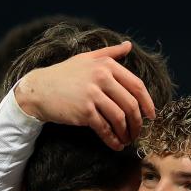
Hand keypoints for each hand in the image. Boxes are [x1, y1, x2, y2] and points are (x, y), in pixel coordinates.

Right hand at [14, 41, 156, 150]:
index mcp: (106, 65)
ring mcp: (93, 94)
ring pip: (120, 118)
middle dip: (138, 122)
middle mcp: (101, 77)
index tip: (151, 115)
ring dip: (126, 133)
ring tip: (127, 140)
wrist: (39, 89)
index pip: (136, 85)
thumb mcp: (87, 59)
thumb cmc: (64, 75)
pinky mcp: (84, 111)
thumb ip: (110, 52)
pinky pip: (105, 129)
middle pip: (131, 104)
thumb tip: (128, 45)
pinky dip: (113, 140)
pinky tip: (116, 145)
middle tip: (138, 132)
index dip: (147, 103)